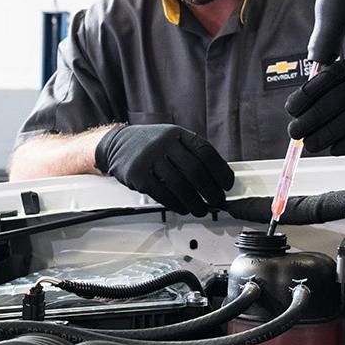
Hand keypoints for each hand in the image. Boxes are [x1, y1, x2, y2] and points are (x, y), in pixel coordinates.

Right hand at [94, 124, 234, 215]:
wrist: (116, 144)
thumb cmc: (149, 144)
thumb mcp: (171, 139)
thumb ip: (190, 153)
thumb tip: (216, 177)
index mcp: (177, 134)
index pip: (205, 151)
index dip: (220, 170)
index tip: (227, 184)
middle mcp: (164, 143)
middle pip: (195, 170)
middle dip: (211, 190)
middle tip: (217, 201)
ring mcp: (150, 158)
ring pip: (180, 185)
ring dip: (195, 202)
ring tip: (201, 210)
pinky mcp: (138, 175)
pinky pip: (162, 194)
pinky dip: (176, 204)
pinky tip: (182, 208)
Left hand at [285, 53, 344, 155]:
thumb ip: (341, 86)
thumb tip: (302, 108)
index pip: (330, 77)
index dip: (306, 94)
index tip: (291, 109)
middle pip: (336, 100)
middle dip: (311, 118)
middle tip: (295, 132)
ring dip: (325, 135)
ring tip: (310, 144)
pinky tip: (335, 149)